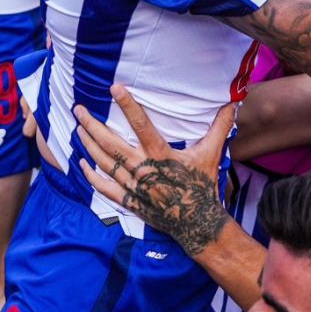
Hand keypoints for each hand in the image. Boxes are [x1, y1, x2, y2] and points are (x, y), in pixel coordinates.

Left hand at [75, 85, 234, 252]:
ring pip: (104, 162)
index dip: (128, 105)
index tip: (113, 87)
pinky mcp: (129, 201)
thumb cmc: (203, 186)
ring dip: (88, 145)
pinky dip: (91, 176)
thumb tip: (233, 103)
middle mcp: (143, 169)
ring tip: (78, 129)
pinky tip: (81, 164)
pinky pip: (104, 188)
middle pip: (111, 143)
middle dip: (91, 125)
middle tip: (78, 109)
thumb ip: (219, 127)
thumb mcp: (210, 154)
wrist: (198, 224)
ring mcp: (133, 186)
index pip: (141, 124)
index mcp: (160, 154)